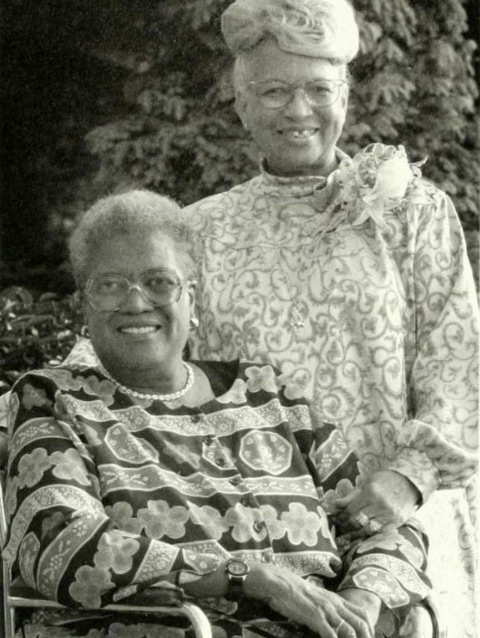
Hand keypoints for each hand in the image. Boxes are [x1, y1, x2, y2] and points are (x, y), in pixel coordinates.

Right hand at [244, 563, 374, 637]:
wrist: (278, 582)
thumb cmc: (292, 590)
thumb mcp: (314, 597)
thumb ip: (324, 606)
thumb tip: (327, 618)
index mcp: (335, 599)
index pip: (361, 614)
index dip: (369, 629)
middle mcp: (334, 603)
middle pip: (361, 623)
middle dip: (366, 637)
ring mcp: (326, 610)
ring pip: (350, 631)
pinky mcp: (316, 616)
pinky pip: (331, 635)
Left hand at [332, 470, 419, 536]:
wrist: (408, 482)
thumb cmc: (384, 481)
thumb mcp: (366, 483)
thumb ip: (351, 496)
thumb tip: (333, 505)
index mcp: (371, 492)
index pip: (350, 509)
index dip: (340, 516)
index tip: (334, 520)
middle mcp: (380, 504)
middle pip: (357, 520)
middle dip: (345, 526)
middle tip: (338, 529)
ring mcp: (389, 515)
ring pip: (366, 529)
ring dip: (353, 534)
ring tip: (345, 535)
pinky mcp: (396, 523)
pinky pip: (378, 533)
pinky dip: (367, 535)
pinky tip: (359, 537)